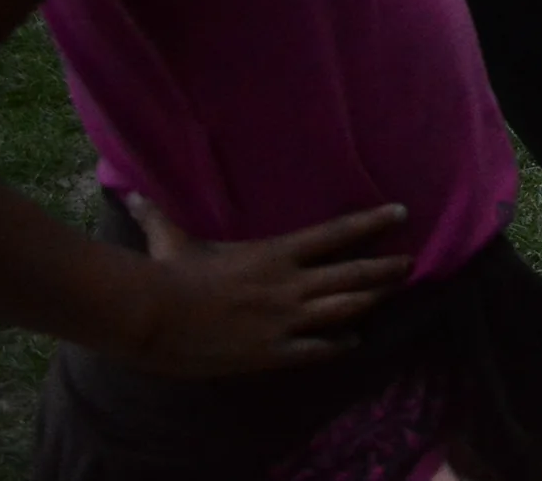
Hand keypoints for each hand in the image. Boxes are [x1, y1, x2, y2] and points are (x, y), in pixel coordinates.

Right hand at [123, 194, 411, 377]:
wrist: (153, 320)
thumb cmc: (167, 275)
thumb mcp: (171, 239)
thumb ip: (161, 214)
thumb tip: (131, 190)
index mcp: (276, 253)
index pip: (339, 232)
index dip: (374, 222)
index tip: (402, 212)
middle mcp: (291, 285)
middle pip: (355, 275)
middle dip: (387, 270)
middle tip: (410, 263)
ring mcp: (285, 321)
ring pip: (346, 310)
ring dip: (373, 303)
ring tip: (393, 296)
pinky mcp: (274, 352)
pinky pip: (319, 350)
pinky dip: (340, 345)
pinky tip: (355, 342)